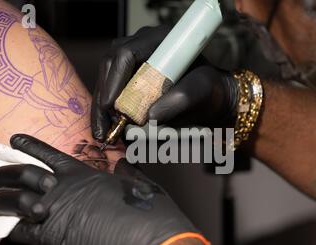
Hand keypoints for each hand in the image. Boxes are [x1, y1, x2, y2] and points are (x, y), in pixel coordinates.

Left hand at [0, 134, 208, 244]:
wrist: (151, 242)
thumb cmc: (151, 214)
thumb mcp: (140, 184)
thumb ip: (126, 173)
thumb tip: (122, 164)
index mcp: (86, 175)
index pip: (50, 155)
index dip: (29, 146)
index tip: (13, 140)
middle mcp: (66, 189)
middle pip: (23, 175)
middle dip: (2, 172)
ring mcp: (56, 212)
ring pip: (13, 201)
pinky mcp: (53, 239)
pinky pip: (19, 231)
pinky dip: (6, 229)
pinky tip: (0, 229)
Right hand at [92, 26, 239, 141]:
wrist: (213, 96)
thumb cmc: (210, 89)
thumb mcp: (201, 92)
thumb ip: (180, 100)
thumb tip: (149, 117)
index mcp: (159, 40)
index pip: (126, 54)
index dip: (114, 80)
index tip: (111, 107)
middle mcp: (142, 45)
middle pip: (110, 67)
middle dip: (104, 99)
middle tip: (104, 129)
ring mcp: (134, 59)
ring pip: (107, 80)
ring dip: (102, 109)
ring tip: (104, 134)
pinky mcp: (130, 75)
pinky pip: (112, 91)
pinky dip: (108, 112)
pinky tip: (109, 129)